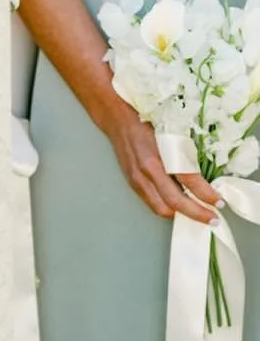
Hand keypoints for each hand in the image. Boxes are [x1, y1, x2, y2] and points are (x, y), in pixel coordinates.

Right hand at [103, 110, 220, 223]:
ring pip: (162, 208)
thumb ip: (185, 156)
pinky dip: (168, 208)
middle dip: (197, 214)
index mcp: (161, 155)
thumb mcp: (173, 135)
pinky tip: (179, 207)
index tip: (220, 202)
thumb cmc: (149, 123)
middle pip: (175, 202)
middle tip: (213, 219)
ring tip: (198, 214)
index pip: (188, 181)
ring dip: (182, 214)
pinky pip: (152, 203)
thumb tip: (204, 177)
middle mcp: (148, 170)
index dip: (206, 194)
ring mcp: (138, 179)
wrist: (119, 121)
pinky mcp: (133, 183)